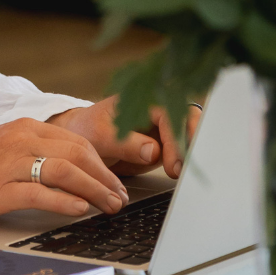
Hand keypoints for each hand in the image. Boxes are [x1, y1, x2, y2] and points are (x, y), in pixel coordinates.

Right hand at [0, 118, 130, 221]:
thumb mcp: (6, 144)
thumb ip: (37, 151)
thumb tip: (75, 169)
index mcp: (24, 127)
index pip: (77, 141)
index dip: (103, 163)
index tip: (115, 182)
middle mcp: (20, 140)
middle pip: (77, 154)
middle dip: (105, 178)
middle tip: (120, 197)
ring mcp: (9, 164)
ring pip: (65, 171)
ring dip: (94, 190)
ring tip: (109, 206)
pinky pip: (40, 193)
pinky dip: (65, 201)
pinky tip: (79, 209)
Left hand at [49, 98, 201, 178]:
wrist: (81, 141)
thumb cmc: (86, 131)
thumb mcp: (98, 136)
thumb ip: (124, 142)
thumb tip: (154, 151)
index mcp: (139, 99)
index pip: (169, 113)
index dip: (174, 138)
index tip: (173, 165)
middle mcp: (154, 109)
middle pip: (188, 115)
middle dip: (194, 140)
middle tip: (188, 169)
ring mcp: (162, 125)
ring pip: (191, 130)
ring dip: (194, 150)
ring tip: (187, 175)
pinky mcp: (165, 142)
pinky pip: (184, 146)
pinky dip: (188, 158)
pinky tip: (184, 174)